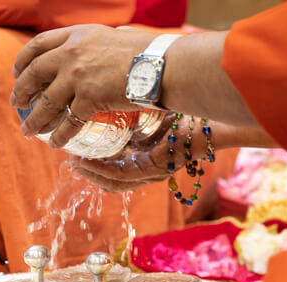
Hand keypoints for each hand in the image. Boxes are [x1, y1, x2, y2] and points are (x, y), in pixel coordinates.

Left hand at [11, 24, 157, 147]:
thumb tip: (93, 51)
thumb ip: (95, 45)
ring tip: (27, 132)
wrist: (161, 65)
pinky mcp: (89, 99)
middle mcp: (71, 54)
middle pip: (34, 74)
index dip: (23, 60)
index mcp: (76, 35)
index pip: (38, 45)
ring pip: (46, 102)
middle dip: (22, 91)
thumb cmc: (146, 51)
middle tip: (16, 104)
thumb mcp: (112, 36)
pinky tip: (55, 144)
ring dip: (34, 120)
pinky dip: (59, 135)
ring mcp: (78, 77)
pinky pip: (68, 122)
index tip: (17, 72)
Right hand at [70, 116, 277, 192]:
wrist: (217, 111)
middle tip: (70, 159)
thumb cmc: (187, 107)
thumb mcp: (153, 111)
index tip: (76, 152)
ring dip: (91, 173)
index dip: (94, 166)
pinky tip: (85, 161)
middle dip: (89, 173)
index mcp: (147, 156)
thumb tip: (111, 93)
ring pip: (114, 182)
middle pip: (112, 181)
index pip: (115, 169)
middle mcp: (150, 168)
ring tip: (74, 162)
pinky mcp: (156, 168)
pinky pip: (122, 174)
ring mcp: (153, 171)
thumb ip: (134, 113)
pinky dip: (101, 170)